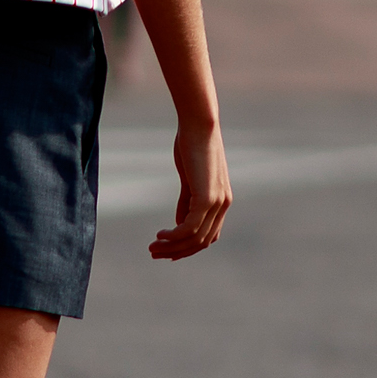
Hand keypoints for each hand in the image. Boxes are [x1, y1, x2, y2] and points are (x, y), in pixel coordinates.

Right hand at [150, 122, 229, 259]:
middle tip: (154, 253)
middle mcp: (223, 204)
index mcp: (222, 200)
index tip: (168, 251)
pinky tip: (161, 235)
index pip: (209, 235)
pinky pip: (190, 228)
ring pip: (195, 238)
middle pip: (202, 241)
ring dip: (172, 246)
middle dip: (177, 251)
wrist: (199, 125)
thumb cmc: (192, 146)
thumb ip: (186, 201)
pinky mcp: (207, 198)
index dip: (189, 248)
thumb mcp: (189, 179)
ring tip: (153, 247)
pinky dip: (174, 236)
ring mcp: (217, 202)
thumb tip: (178, 223)